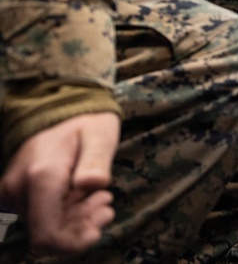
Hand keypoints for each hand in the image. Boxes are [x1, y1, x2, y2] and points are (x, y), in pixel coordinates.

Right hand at [0, 112, 118, 255]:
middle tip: (106, 200)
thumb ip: (96, 160)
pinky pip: (38, 217)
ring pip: (44, 227)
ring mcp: (14, 192)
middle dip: (81, 227)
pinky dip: (63, 215)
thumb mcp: (100, 134)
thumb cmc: (86, 124)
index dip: (75, 241)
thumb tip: (91, 184)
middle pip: (48, 233)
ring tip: (100, 195)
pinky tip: (83, 197)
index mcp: (42, 174)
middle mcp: (20, 187)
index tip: (102, 221)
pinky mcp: (14, 194)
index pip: (47, 233)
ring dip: (75, 220)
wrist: (60, 112)